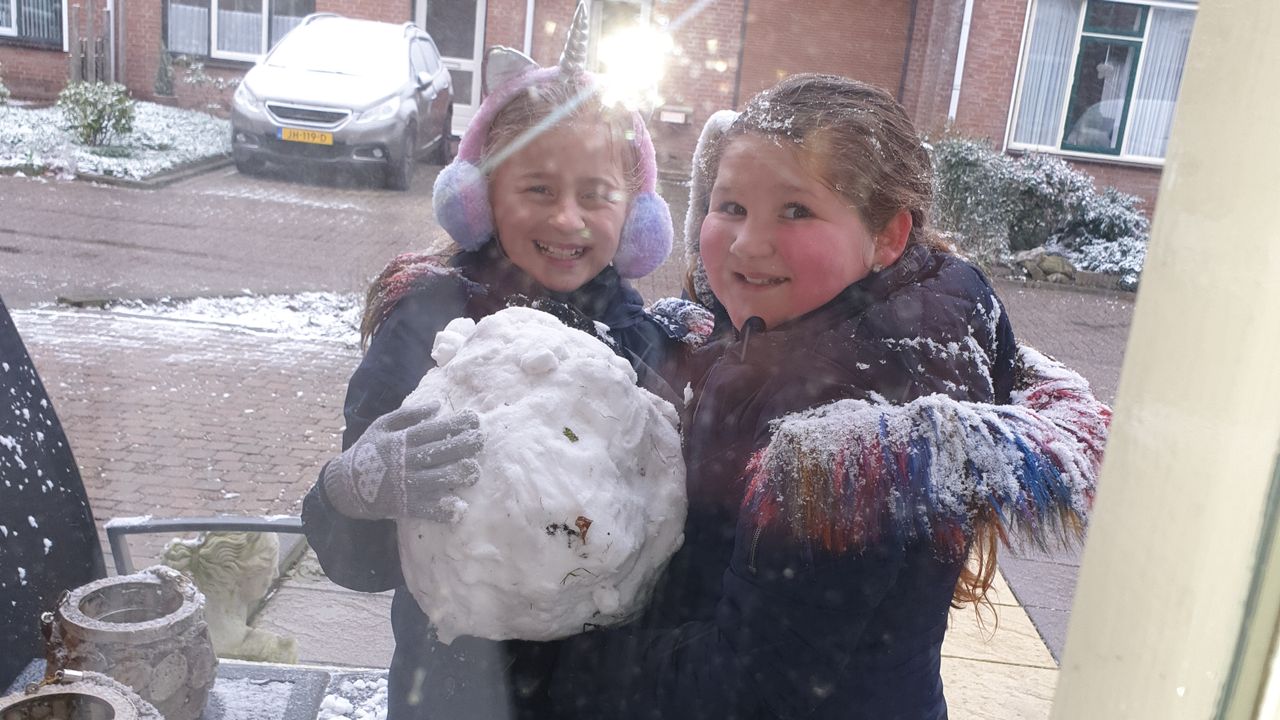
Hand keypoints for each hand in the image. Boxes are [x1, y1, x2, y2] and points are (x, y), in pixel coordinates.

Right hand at [323, 400, 482, 521]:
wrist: (344, 486)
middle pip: (441, 453)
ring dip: (459, 474)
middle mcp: (407, 463)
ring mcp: (408, 486)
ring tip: (474, 469)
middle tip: (481, 439)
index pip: (434, 431)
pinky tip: (460, 508)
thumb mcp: (381, 426)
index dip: (456, 425)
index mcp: (402, 442)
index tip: (474, 419)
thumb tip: (436, 405)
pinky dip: (445, 511)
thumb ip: (408, 415)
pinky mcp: (407, 507)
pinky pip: (429, 510)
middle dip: (465, 445)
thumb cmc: (367, 451)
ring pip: (439, 480)